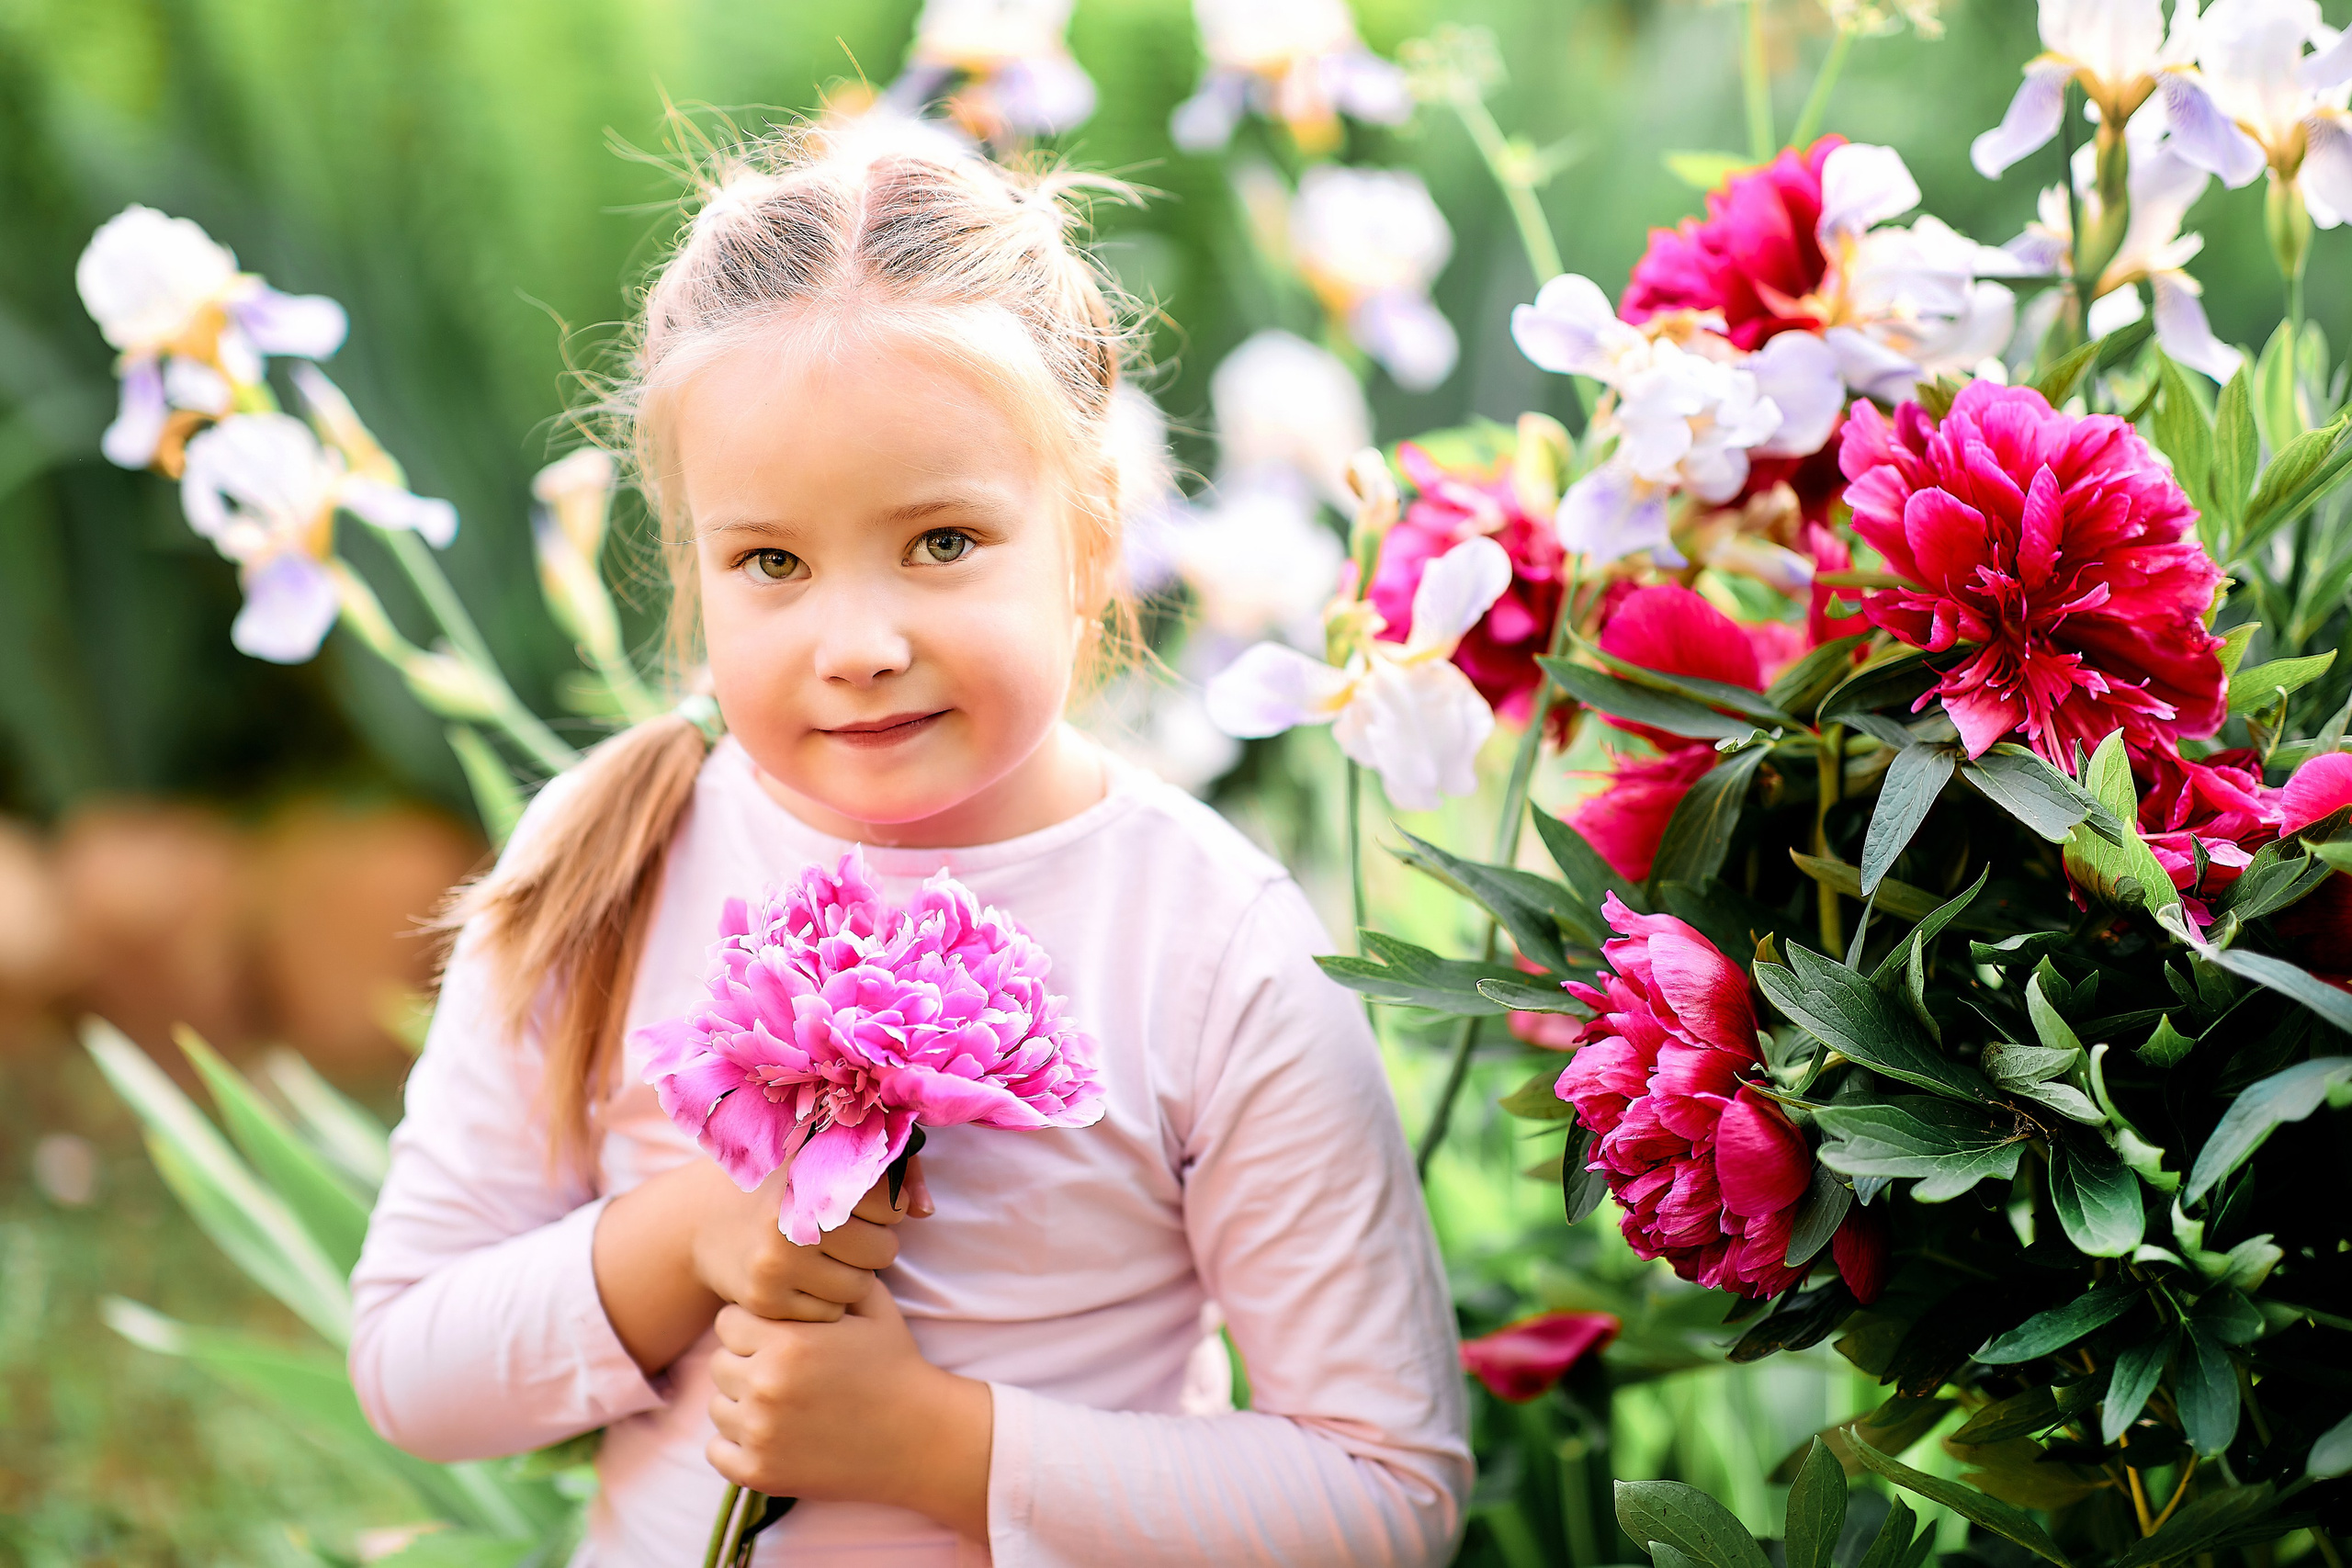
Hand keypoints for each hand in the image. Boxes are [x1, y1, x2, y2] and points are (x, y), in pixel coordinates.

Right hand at [690, 1155, 934, 1321]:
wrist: (703, 1221)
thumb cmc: (784, 1186)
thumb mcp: (825, 1161)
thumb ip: (888, 1174)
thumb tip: (925, 1211)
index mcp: (811, 1171)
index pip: (890, 1205)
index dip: (884, 1208)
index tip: (859, 1205)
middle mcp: (791, 1216)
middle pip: (883, 1251)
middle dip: (873, 1246)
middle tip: (844, 1237)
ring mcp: (775, 1261)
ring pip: (859, 1287)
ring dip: (852, 1276)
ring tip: (826, 1258)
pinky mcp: (765, 1299)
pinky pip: (830, 1313)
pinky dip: (826, 1301)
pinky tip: (804, 1279)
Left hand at [707, 1282, 992, 1537]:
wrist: (919, 1437)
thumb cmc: (894, 1364)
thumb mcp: (870, 1305)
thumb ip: (827, 1276)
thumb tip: (799, 1246)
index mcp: (788, 1342)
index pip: (728, 1322)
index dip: (753, 1325)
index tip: (778, 1335)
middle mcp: (767, 1387)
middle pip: (719, 1364)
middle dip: (746, 1362)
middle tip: (782, 1370)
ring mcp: (761, 1434)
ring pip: (718, 1407)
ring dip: (741, 1403)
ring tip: (782, 1402)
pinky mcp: (760, 1473)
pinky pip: (718, 1452)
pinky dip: (738, 1444)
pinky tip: (774, 1433)